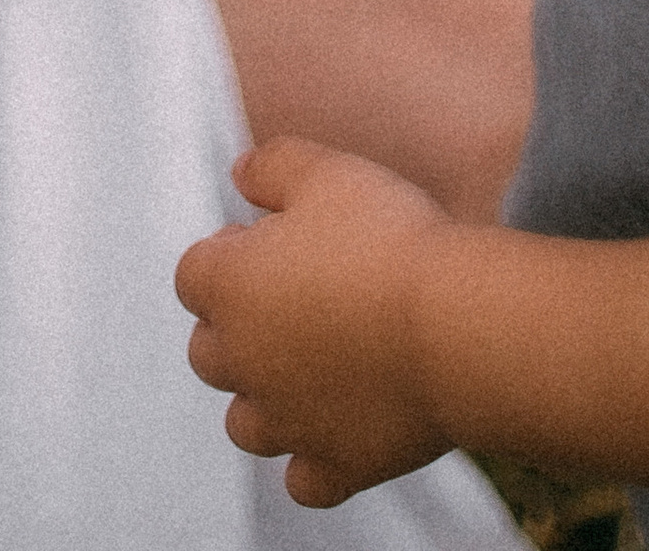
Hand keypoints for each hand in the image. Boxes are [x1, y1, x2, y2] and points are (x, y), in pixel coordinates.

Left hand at [176, 137, 457, 506]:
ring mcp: (288, 422)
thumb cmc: (389, 239)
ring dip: (265, 398)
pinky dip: (314, 461)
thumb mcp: (323, 171)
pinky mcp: (337, 466)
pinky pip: (305, 481)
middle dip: (236, 327)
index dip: (229, 254)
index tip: (270, 239)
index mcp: (229, 287)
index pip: (193, 275)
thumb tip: (241, 173)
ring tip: (313, 366)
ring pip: (245, 424)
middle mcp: (244, 362)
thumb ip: (270, 167)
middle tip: (293, 299)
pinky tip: (342, 429)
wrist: (455, 325)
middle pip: (208, 353)